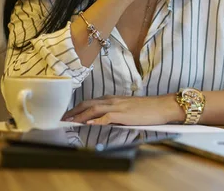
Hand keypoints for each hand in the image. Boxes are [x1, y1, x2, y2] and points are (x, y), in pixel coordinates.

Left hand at [62, 94, 183, 124]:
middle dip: (73, 111)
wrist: (161, 106)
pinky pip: (106, 117)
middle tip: (61, 118)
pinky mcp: (124, 114)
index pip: (91, 102)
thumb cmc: (148, 109)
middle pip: (88, 103)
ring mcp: (118, 106)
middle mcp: (113, 100)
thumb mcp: (128, 109)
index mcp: (113, 99)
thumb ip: (115, 112)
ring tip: (69, 121)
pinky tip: (88, 123)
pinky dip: (96, 120)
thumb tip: (104, 120)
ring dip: (79, 115)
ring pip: (93, 109)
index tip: (68, 115)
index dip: (77, 108)